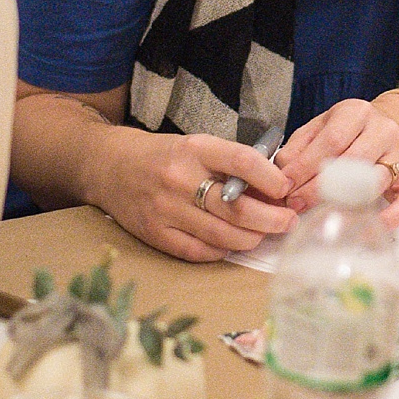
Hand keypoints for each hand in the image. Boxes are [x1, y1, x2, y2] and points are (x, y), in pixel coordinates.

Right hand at [90, 128, 296, 261]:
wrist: (110, 166)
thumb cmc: (166, 156)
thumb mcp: (200, 147)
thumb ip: (234, 166)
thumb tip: (276, 190)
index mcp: (195, 150)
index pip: (242, 162)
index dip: (271, 179)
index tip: (287, 189)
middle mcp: (179, 179)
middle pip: (235, 207)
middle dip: (271, 218)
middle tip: (288, 221)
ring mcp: (164, 209)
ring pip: (221, 234)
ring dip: (251, 238)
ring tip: (264, 234)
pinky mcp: (153, 233)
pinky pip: (197, 251)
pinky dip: (221, 251)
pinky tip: (232, 244)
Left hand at [277, 95, 398, 225]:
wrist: (393, 128)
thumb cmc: (349, 133)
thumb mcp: (320, 128)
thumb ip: (298, 148)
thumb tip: (283, 176)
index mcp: (357, 113)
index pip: (332, 140)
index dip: (306, 166)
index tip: (285, 186)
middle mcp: (384, 130)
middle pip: (352, 161)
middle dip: (319, 187)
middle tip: (297, 204)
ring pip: (375, 181)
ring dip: (345, 203)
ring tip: (320, 214)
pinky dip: (391, 217)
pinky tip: (369, 229)